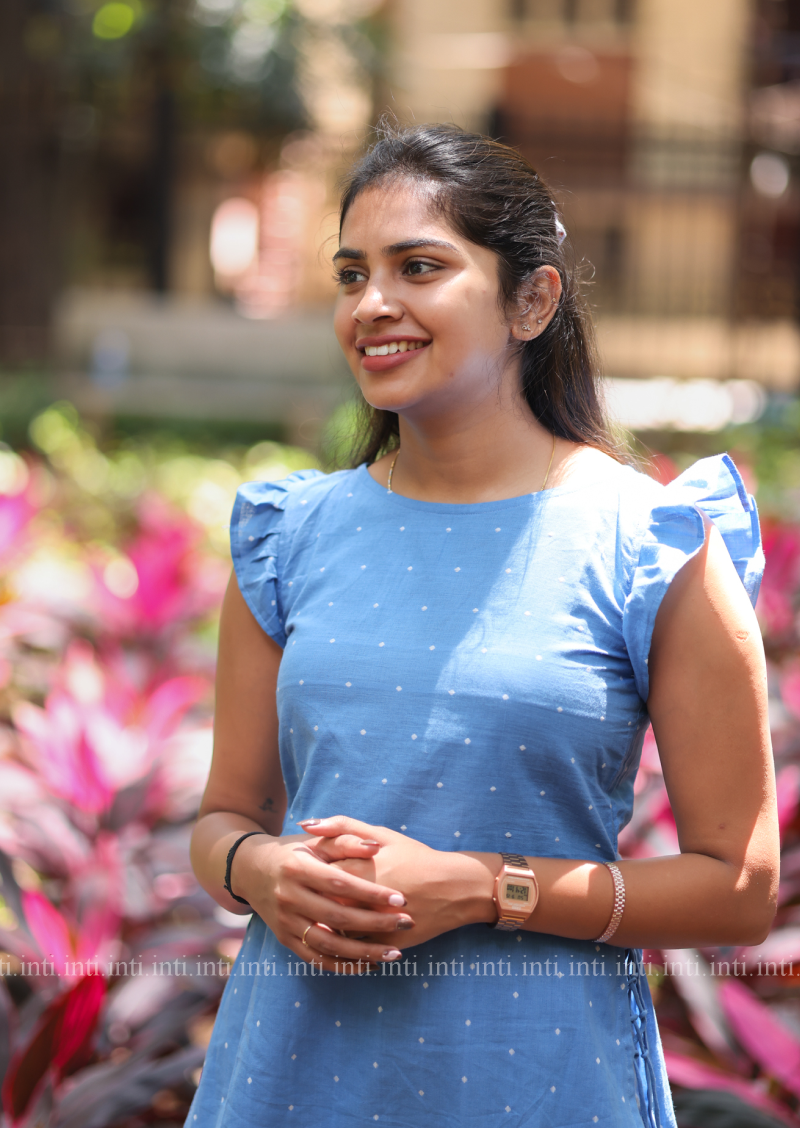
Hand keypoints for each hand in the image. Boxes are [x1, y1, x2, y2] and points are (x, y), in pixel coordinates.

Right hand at [230, 831, 414, 972]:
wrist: (251, 870)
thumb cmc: (292, 851)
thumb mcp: (315, 840)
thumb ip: (345, 841)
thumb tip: (376, 847)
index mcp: (298, 868)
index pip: (340, 884)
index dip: (371, 893)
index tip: (401, 898)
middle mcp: (289, 897)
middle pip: (337, 916)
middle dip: (375, 923)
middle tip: (406, 922)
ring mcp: (285, 922)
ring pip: (328, 944)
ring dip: (363, 952)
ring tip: (394, 953)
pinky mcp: (285, 940)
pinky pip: (315, 958)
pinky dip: (342, 965)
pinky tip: (368, 964)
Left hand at [298, 816, 495, 947]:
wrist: (453, 888)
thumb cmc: (416, 857)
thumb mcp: (383, 835)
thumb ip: (343, 826)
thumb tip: (306, 824)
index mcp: (360, 867)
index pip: (319, 871)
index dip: (307, 870)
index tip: (303, 869)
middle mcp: (364, 897)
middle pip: (322, 900)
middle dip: (311, 898)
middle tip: (306, 893)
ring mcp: (374, 924)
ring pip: (334, 929)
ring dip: (321, 922)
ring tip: (315, 915)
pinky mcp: (384, 943)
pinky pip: (354, 948)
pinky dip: (341, 943)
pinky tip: (335, 935)